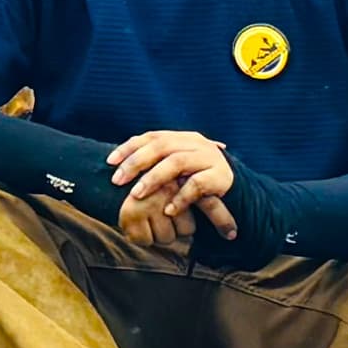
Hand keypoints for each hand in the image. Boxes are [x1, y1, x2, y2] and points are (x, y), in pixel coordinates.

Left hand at [108, 129, 239, 245]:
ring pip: (176, 162)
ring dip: (153, 179)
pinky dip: (180, 197)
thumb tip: (116, 167)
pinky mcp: (221, 176)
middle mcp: (195, 142)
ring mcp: (209, 157)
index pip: (151, 136)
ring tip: (137, 195)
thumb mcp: (175, 170)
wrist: (238, 194)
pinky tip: (167, 210)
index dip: (128, 148)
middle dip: (135, 163)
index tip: (109, 162)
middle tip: (117, 181)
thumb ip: (155, 163)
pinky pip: (197, 185)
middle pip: (160, 146)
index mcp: (181, 138)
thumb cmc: (196, 183)